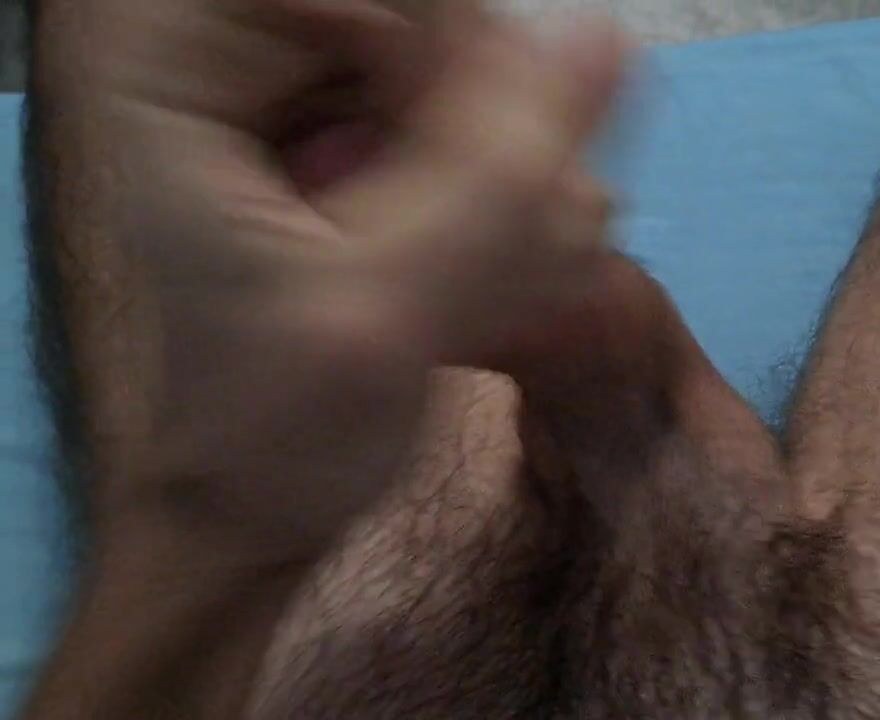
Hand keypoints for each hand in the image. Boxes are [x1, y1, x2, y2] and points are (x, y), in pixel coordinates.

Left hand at [39, 0, 626, 562]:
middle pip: (426, 19)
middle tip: (534, 228)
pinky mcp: (376, 151)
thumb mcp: (379, 313)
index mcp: (180, 74)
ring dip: (526, 174)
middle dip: (500, 127)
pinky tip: (522, 279)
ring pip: (471, 73)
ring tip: (518, 281)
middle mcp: (247, 67)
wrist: (266, 511)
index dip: (443, 43)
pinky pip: (483, 129)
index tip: (496, 149)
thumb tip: (601, 36)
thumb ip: (487, 179)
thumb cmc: (278, 434)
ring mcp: (318, 106)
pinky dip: (522, 200)